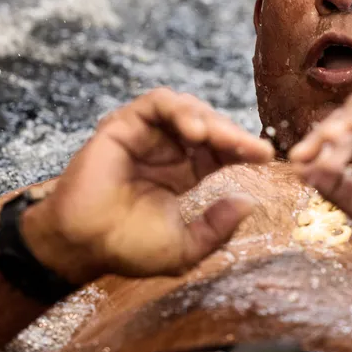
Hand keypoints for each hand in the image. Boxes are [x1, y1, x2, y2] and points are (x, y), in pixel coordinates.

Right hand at [25, 88, 273, 281]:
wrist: (83, 244)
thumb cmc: (127, 248)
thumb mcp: (185, 247)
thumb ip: (217, 228)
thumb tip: (248, 203)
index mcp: (184, 172)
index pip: (222, 151)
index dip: (244, 149)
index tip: (268, 156)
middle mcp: (168, 150)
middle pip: (210, 125)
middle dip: (233, 134)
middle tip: (251, 148)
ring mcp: (146, 136)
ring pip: (187, 108)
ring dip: (209, 118)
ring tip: (220, 138)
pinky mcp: (124, 125)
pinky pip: (157, 103)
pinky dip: (179, 110)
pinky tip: (195, 130)